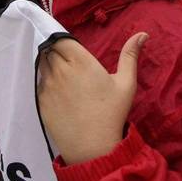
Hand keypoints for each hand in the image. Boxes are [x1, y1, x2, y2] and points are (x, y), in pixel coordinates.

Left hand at [37, 33, 147, 164]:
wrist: (92, 147)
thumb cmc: (111, 113)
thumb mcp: (126, 83)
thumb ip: (130, 55)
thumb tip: (143, 33)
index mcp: (81, 62)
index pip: (61, 40)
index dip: (64, 41)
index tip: (71, 48)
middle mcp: (60, 70)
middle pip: (50, 50)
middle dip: (57, 52)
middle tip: (70, 63)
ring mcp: (48, 86)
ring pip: (42, 65)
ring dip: (49, 65)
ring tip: (63, 76)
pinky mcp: (40, 100)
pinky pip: (39, 82)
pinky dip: (45, 82)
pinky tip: (57, 91)